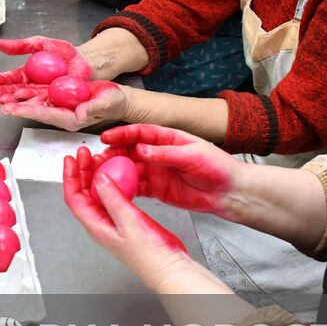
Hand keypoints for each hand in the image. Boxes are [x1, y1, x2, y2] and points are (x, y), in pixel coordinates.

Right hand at [0, 36, 92, 102]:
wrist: (86, 62)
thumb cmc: (65, 54)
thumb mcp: (41, 44)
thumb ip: (21, 45)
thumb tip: (0, 44)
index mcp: (27, 73)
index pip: (11, 78)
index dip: (0, 80)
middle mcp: (32, 87)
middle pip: (14, 92)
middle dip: (3, 94)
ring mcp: (42, 96)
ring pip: (25, 101)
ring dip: (14, 103)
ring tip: (4, 103)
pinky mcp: (53, 103)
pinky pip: (41, 106)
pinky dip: (31, 108)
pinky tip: (22, 108)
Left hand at [0, 80, 124, 130]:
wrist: (116, 97)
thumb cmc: (114, 101)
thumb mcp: (107, 102)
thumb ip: (94, 108)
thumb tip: (80, 112)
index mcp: (72, 118)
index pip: (48, 115)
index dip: (31, 111)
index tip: (16, 109)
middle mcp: (63, 114)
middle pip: (37, 111)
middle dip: (19, 109)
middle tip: (2, 106)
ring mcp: (61, 106)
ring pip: (37, 104)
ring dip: (20, 102)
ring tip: (3, 99)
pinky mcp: (60, 99)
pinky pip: (42, 97)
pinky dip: (29, 94)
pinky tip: (17, 90)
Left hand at [63, 145, 192, 289]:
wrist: (169, 267)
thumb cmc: (149, 254)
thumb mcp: (128, 221)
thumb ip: (112, 198)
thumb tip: (98, 178)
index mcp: (96, 225)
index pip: (74, 197)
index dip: (70, 176)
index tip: (71, 159)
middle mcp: (101, 223)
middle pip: (83, 193)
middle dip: (82, 171)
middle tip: (85, 153)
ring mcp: (113, 222)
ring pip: (98, 194)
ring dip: (96, 175)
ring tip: (100, 159)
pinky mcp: (126, 220)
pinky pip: (113, 197)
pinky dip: (113, 183)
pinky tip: (119, 175)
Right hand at [100, 124, 243, 216]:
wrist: (229, 192)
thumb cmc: (217, 167)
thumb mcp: (192, 155)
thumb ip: (165, 153)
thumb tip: (141, 149)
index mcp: (167, 138)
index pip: (140, 133)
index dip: (122, 134)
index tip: (106, 138)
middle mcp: (158, 154)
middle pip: (130, 151)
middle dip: (113, 154)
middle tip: (97, 160)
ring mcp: (157, 172)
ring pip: (130, 170)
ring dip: (115, 172)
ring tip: (100, 175)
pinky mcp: (157, 189)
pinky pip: (137, 188)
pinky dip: (125, 189)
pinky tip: (114, 190)